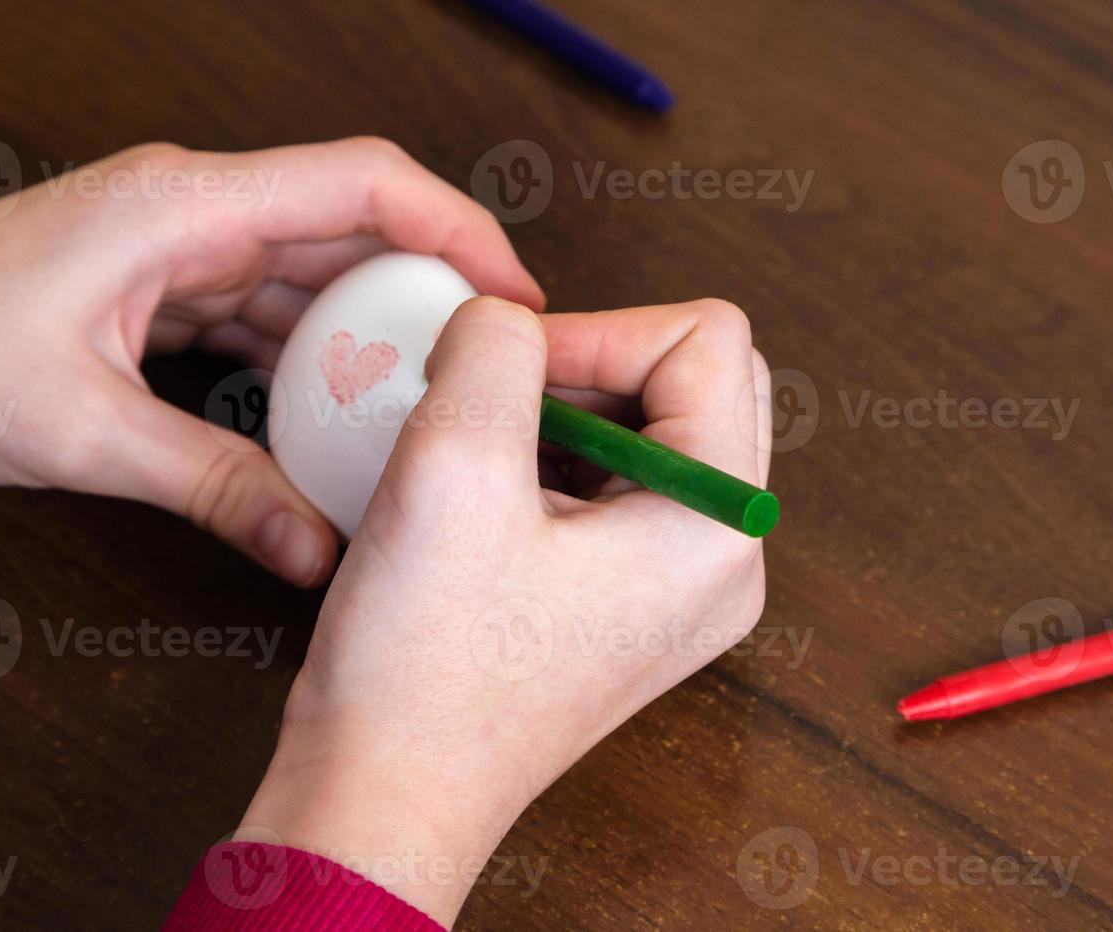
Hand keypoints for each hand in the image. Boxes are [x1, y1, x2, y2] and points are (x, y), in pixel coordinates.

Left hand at [0, 139, 542, 585]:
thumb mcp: (83, 434)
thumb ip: (216, 486)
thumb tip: (317, 549)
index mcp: (187, 206)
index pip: (364, 182)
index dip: (459, 228)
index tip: (516, 297)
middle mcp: (194, 208)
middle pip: (354, 226)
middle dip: (431, 290)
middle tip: (489, 369)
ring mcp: (179, 243)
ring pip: (314, 273)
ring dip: (371, 332)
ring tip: (428, 403)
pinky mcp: (162, 282)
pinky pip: (266, 310)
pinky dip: (311, 360)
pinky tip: (339, 416)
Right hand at [240, 297, 770, 925]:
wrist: (388, 795)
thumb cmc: (425, 670)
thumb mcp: (454, 464)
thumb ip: (495, 344)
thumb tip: (504, 317)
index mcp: (718, 523)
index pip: (706, 339)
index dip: (593, 330)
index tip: (501, 372)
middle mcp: (724, 556)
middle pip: (699, 378)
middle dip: (593, 364)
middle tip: (500, 399)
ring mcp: (683, 584)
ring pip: (657, 426)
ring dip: (567, 412)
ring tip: (484, 450)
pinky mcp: (633, 600)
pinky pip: (622, 486)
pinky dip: (556, 460)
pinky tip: (487, 491)